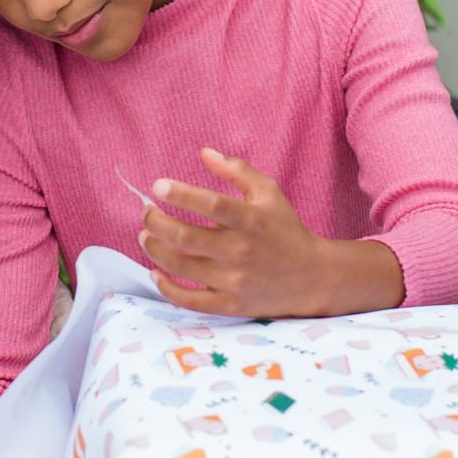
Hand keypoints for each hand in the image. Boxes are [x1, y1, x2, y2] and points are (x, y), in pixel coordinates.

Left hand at [138, 147, 404, 315]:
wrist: (311, 276)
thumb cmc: (285, 229)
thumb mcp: (269, 193)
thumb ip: (238, 170)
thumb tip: (204, 152)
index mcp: (251, 220)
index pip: (211, 204)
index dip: (181, 194)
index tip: (158, 186)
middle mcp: (241, 251)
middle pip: (186, 238)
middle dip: (156, 222)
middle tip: (146, 212)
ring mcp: (234, 281)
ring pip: (181, 267)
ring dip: (155, 250)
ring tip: (145, 235)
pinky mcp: (230, 305)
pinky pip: (190, 301)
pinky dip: (166, 288)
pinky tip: (155, 272)